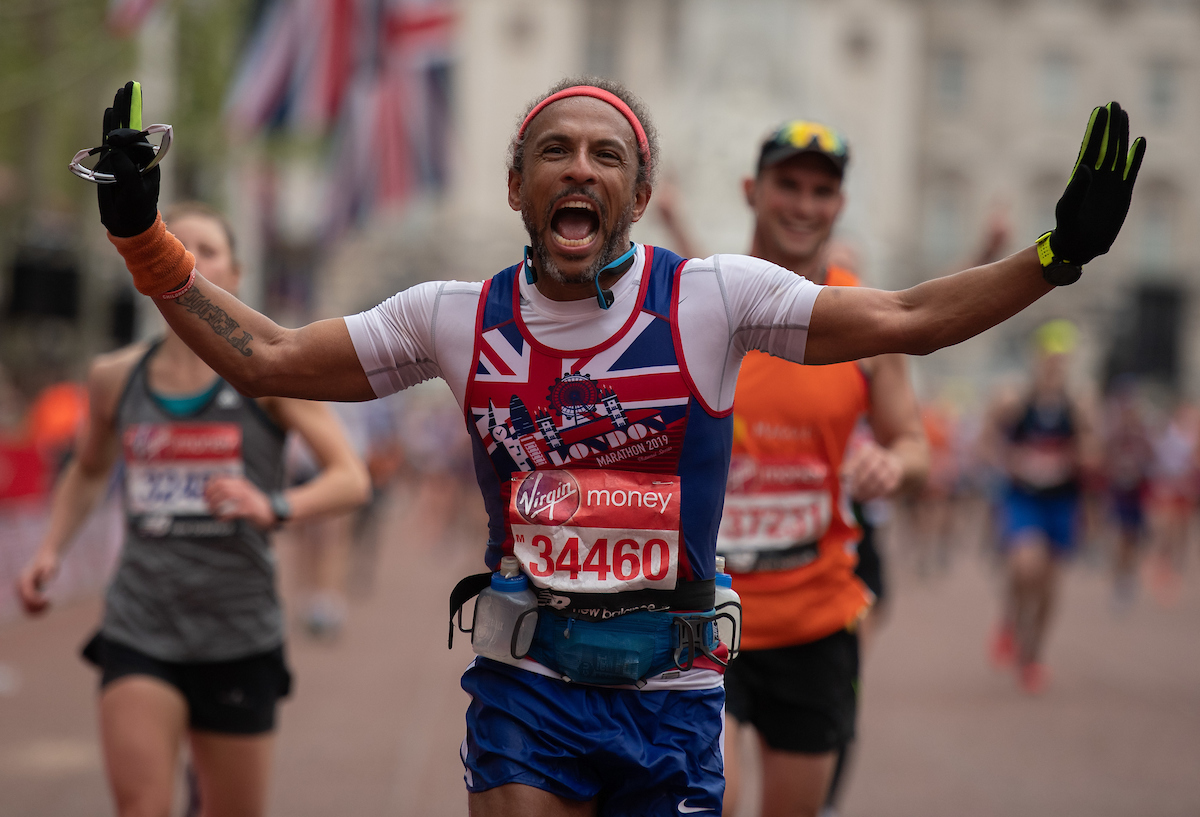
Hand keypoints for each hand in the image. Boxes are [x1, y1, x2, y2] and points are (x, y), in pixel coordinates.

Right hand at [17, 549, 59, 615]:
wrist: (46, 556)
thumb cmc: (50, 561)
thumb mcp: (51, 565)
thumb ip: (48, 572)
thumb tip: (45, 581)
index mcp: (24, 580)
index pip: (28, 596)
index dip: (38, 602)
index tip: (49, 600)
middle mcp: (20, 587)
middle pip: (25, 605)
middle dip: (38, 607)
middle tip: (50, 603)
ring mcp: (22, 591)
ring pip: (26, 608)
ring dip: (38, 610)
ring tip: (49, 604)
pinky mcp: (26, 593)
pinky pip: (29, 606)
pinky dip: (38, 608)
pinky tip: (48, 603)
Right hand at [96, 81, 159, 236]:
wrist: (128, 222)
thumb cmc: (136, 209)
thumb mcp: (134, 193)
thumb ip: (127, 172)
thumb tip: (116, 149)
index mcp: (148, 162)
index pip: (139, 139)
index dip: (131, 131)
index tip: (120, 134)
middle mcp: (136, 156)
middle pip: (132, 126)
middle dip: (131, 106)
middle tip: (130, 84)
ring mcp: (123, 157)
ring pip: (120, 129)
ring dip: (121, 111)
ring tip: (121, 92)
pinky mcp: (111, 161)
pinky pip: (109, 139)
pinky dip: (109, 125)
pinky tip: (110, 111)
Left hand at [204, 476, 275, 529]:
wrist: (273, 513)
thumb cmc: (256, 505)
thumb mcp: (245, 493)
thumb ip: (232, 491)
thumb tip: (212, 495)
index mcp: (241, 483)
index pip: (220, 478)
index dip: (209, 486)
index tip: (205, 495)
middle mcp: (243, 488)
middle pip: (222, 486)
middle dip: (211, 495)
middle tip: (208, 505)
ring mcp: (247, 499)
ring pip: (226, 495)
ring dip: (216, 505)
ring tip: (214, 512)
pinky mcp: (249, 510)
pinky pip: (232, 512)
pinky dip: (224, 516)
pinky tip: (222, 520)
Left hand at [841, 439, 902, 501]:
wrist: (893, 462)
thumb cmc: (869, 465)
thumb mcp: (858, 462)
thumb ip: (848, 468)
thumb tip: (842, 477)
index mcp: (868, 450)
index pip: (858, 459)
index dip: (850, 468)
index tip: (843, 479)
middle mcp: (880, 454)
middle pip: (869, 470)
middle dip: (860, 485)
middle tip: (854, 495)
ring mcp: (890, 464)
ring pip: (879, 479)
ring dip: (869, 491)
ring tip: (861, 498)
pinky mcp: (897, 473)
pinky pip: (888, 485)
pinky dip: (879, 493)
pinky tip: (871, 497)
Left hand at [1051, 101, 1145, 264]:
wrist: (1080, 245)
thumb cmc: (1067, 227)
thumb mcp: (1068, 208)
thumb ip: (1076, 189)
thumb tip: (1086, 168)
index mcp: (1081, 175)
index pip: (1090, 146)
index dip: (1095, 128)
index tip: (1099, 110)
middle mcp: (1097, 174)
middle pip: (1105, 144)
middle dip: (1109, 125)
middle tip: (1113, 104)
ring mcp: (1110, 181)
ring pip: (1118, 152)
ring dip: (1122, 134)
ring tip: (1124, 114)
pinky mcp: (1123, 191)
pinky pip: (1131, 169)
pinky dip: (1135, 156)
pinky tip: (1140, 141)